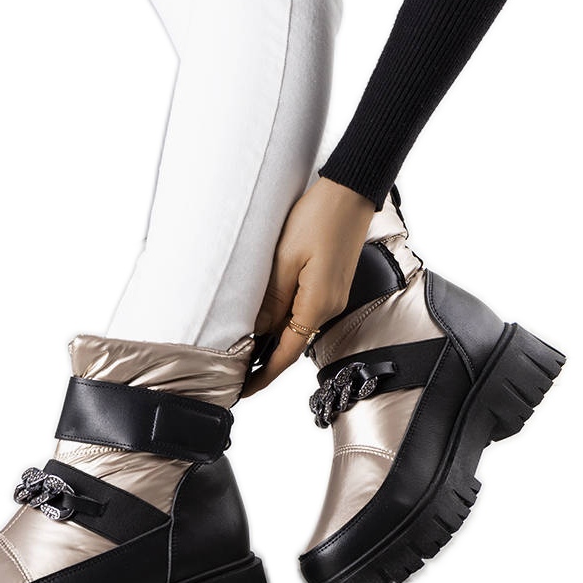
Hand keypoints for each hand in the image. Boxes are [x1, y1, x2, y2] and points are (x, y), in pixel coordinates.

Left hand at [242, 177, 374, 396]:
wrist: (350, 191)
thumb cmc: (319, 217)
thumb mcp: (285, 259)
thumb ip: (271, 299)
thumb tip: (257, 331)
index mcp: (317, 305)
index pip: (285, 355)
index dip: (262, 376)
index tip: (242, 390)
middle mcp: (328, 306)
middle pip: (290, 343)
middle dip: (263, 359)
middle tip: (233, 368)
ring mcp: (332, 296)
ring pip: (296, 326)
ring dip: (272, 337)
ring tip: (242, 344)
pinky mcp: (330, 284)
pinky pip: (303, 310)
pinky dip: (283, 318)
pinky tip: (264, 315)